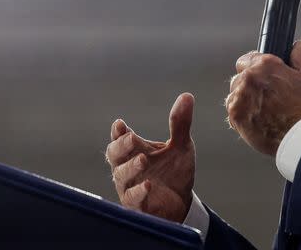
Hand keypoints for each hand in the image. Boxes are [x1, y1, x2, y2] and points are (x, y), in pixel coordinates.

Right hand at [105, 93, 195, 222]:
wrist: (181, 201)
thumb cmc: (174, 171)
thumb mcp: (181, 145)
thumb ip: (180, 123)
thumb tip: (187, 96)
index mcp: (135, 150)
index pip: (120, 138)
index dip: (118, 132)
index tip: (120, 124)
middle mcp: (128, 167)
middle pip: (113, 155)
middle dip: (120, 146)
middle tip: (131, 138)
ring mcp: (130, 186)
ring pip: (120, 176)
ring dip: (130, 167)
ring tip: (143, 159)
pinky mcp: (138, 205)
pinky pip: (132, 199)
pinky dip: (138, 192)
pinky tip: (148, 185)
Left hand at [226, 40, 300, 155]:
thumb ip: (299, 59)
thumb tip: (297, 46)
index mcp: (265, 65)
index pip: (246, 58)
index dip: (254, 66)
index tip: (260, 75)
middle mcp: (249, 78)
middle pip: (239, 76)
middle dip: (249, 83)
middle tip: (265, 94)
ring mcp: (240, 97)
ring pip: (234, 93)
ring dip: (244, 98)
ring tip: (262, 108)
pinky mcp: (236, 116)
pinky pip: (232, 109)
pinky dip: (241, 113)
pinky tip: (256, 117)